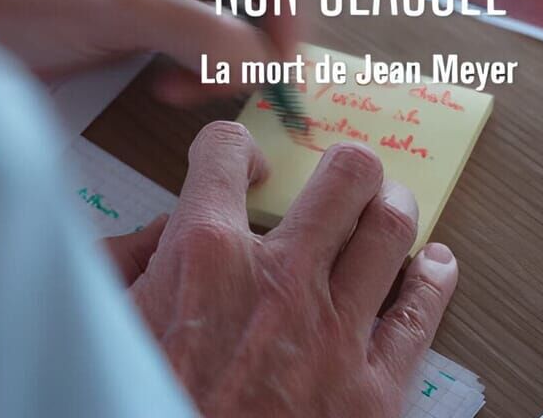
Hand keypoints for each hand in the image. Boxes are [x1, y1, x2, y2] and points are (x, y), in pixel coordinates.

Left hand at [0, 0, 297, 101]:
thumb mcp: (122, 6)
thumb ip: (204, 32)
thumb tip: (268, 63)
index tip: (285, 49)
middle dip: (254, 30)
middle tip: (249, 78)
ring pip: (238, 9)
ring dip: (226, 56)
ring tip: (186, 87)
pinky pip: (208, 33)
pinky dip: (202, 66)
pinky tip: (169, 86)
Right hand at [118, 122, 458, 416]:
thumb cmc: (148, 408)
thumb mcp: (106, 330)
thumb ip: (124, 267)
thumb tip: (156, 235)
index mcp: (205, 258)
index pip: (227, 154)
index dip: (233, 149)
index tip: (240, 163)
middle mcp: (280, 279)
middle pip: (345, 176)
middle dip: (345, 166)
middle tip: (342, 176)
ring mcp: (335, 331)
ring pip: (392, 228)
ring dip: (392, 207)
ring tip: (388, 207)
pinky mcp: (374, 388)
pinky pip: (423, 310)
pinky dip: (436, 276)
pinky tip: (436, 265)